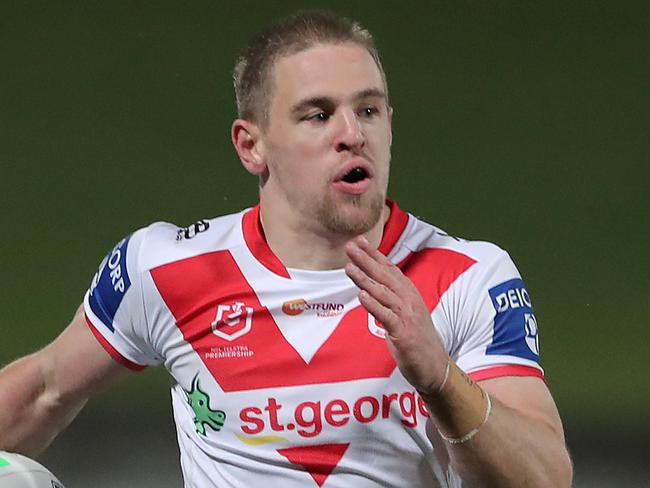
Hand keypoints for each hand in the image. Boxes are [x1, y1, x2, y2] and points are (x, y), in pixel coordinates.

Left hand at [345, 236, 448, 394]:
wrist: (435, 367)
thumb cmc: (417, 339)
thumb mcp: (405, 313)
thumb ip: (391, 297)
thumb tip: (373, 285)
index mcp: (408, 294)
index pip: (389, 269)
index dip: (374, 254)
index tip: (359, 241)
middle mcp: (409, 300)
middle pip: (385, 276)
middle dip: (366, 260)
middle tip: (350, 247)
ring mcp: (407, 316)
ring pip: (383, 293)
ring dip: (365, 279)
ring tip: (349, 267)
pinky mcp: (404, 332)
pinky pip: (386, 316)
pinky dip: (374, 305)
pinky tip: (362, 296)